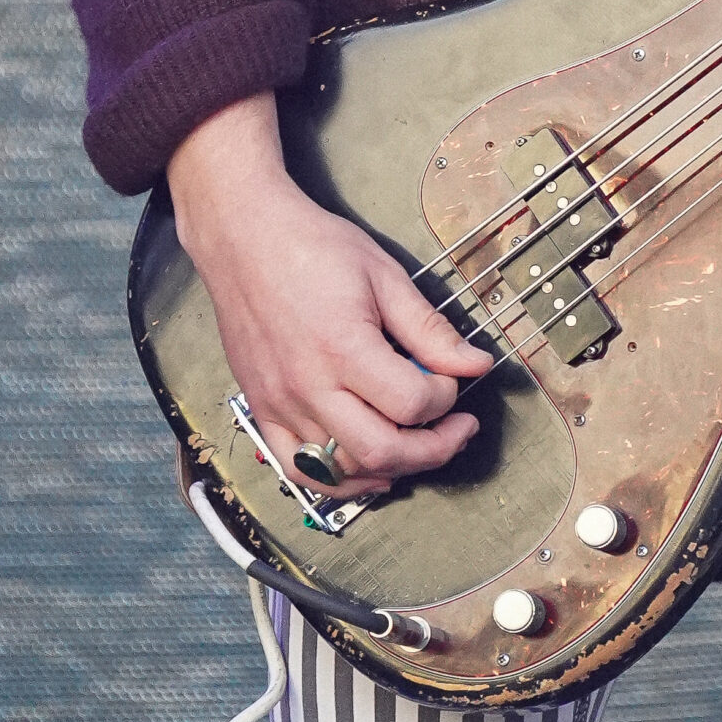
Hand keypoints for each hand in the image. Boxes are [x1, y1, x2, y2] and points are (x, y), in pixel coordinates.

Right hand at [169, 94, 492, 500]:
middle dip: (433, 449)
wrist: (245, 239)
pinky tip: (369, 468)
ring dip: (392, 466)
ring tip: (419, 443)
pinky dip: (339, 482)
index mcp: (344, 348)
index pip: (412, 403)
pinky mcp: (262, 411)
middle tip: (457, 430)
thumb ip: (430, 329)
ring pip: (343, 471)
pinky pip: (299, 471)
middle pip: (382, 451)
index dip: (446, 397)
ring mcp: (280, 405)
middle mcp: (309, 386)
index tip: (453, 378)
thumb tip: (476, 364)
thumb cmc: (314, 247)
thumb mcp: (385, 276)